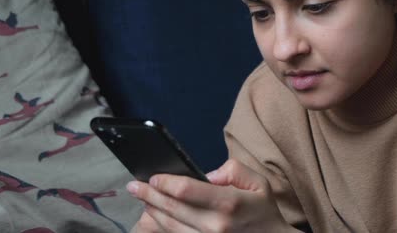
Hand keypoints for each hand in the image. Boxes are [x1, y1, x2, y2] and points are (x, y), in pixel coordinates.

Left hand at [128, 159, 296, 231]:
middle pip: (172, 208)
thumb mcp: (259, 181)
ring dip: (152, 211)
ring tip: (142, 199)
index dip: (165, 183)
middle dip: (149, 195)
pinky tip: (155, 216)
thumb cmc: (263, 210)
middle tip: (134, 186)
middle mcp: (215, 226)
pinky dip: (162, 226)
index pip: (187, 190)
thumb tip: (207, 176)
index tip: (153, 177)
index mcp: (229, 204)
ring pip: (169, 226)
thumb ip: (233, 170)